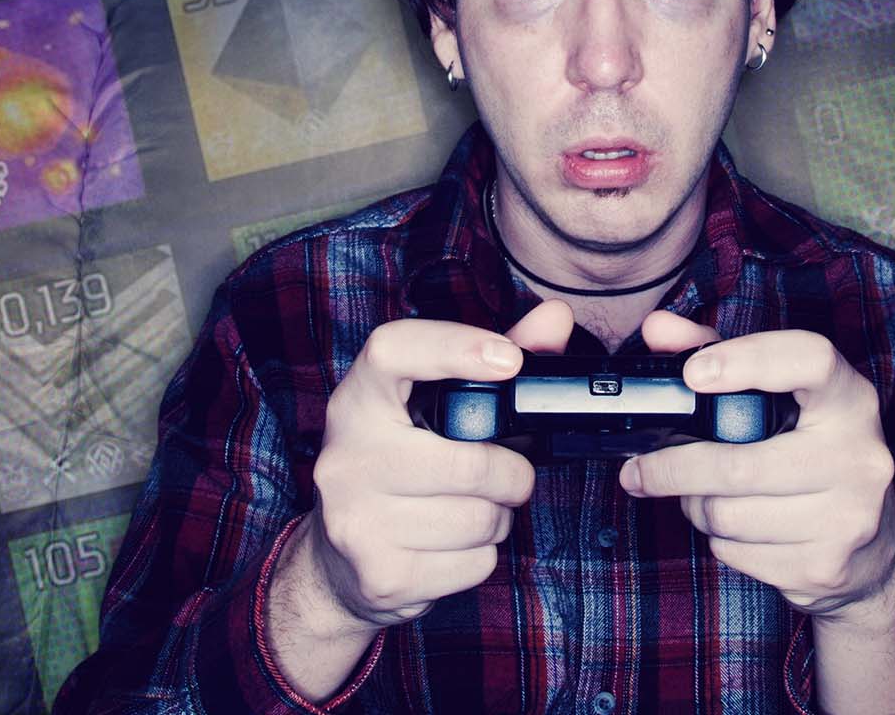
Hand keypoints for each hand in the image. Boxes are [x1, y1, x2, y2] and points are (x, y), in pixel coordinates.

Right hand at [306, 299, 573, 630]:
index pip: (393, 351)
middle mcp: (347, 456)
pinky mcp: (382, 575)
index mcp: (358, 401)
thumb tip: (556, 318)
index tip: (509, 359)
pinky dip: (481, 557)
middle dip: (511, 474)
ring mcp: (357, 520)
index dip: (455, 346)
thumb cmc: (398, 470)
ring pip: (480, 519)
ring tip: (472, 509)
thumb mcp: (430, 409)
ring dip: (496, 517)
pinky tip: (452, 545)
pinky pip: (475, 563)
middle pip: (470, 463)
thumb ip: (494, 359)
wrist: (338, 563)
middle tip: (506, 475)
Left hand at [620, 311, 894, 621]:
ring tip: (699, 497)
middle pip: (740, 463)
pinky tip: (734, 527)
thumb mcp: (780, 397)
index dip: (748, 361)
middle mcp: (859, 455)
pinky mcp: (824, 566)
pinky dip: (719, 540)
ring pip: (729, 514)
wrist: (870, 549)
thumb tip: (658, 329)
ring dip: (695, 507)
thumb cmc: (812, 454)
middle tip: (640, 469)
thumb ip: (716, 352)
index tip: (693, 373)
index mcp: (850, 400)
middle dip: (675, 468)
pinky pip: (736, 552)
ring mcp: (847, 516)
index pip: (810, 361)